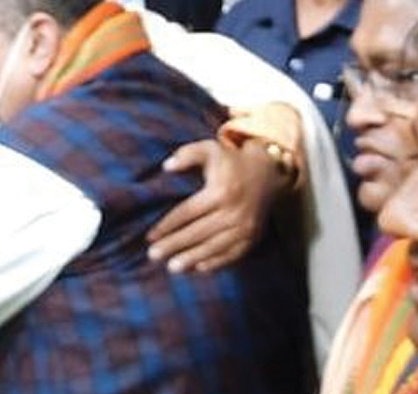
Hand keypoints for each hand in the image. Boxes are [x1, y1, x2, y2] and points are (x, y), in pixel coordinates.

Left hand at [146, 139, 290, 272]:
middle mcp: (234, 212)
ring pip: (214, 247)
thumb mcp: (209, 148)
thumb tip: (166, 167)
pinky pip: (233, 254)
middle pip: (198, 232)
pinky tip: (199, 269)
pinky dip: (216, 263)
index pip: (188, 212)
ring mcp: (246, 227)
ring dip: (192, 258)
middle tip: (153, 255)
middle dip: (174, 245)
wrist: (268, 172)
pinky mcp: (253, 237)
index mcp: (220, 192)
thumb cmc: (231, 161)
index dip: (167, 225)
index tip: (149, 236)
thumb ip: (187, 154)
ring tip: (172, 267)